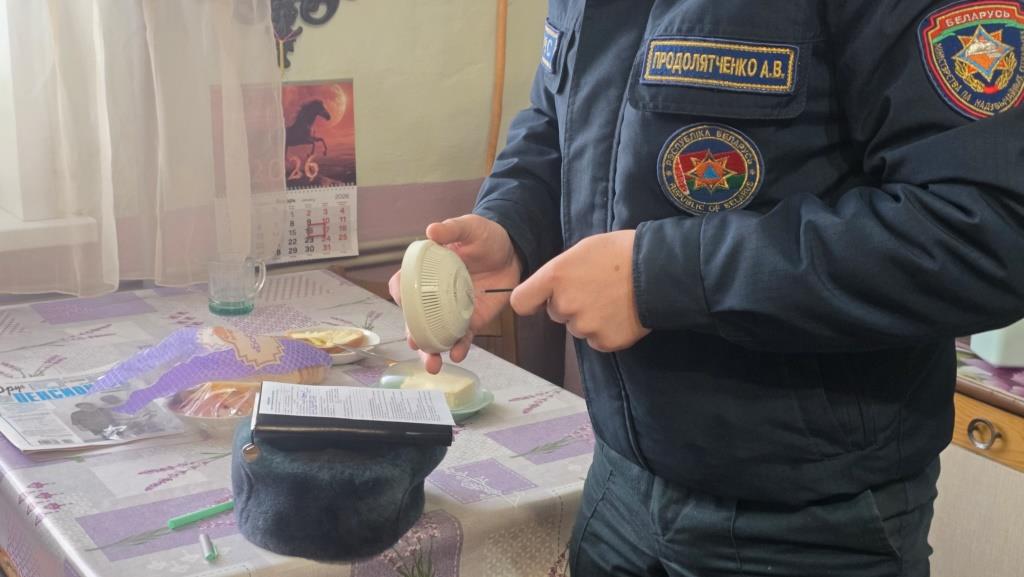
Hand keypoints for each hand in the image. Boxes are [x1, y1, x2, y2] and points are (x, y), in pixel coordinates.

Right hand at [389, 215, 521, 372]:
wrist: (513, 252)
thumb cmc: (485, 237)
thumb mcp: (469, 227)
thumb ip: (452, 229)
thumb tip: (431, 230)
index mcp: (425, 272)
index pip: (403, 286)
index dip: (399, 295)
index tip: (402, 301)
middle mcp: (434, 296)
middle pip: (415, 319)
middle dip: (412, 334)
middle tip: (415, 343)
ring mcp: (451, 312)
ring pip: (435, 335)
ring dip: (431, 352)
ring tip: (432, 363)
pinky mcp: (471, 322)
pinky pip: (462, 339)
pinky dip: (458, 348)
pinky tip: (457, 354)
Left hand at [510, 230, 649, 351]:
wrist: (658, 269)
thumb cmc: (619, 251)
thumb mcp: (582, 250)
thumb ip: (560, 272)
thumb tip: (551, 290)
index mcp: (555, 277)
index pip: (521, 301)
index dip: (530, 301)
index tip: (538, 300)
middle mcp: (564, 305)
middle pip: (556, 313)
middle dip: (570, 305)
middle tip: (595, 289)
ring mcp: (585, 326)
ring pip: (577, 328)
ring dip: (590, 319)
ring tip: (613, 300)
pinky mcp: (605, 342)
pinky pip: (597, 341)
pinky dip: (607, 331)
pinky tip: (621, 314)